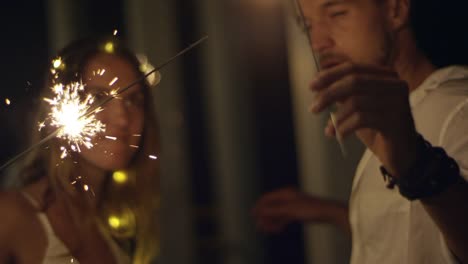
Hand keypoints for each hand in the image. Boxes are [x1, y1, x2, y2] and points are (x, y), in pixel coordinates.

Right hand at [252, 188, 335, 232]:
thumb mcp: (289, 210)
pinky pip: (284, 217)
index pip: (267, 198)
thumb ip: (273, 210)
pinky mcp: (297, 212)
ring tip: (268, 230)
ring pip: (277, 213)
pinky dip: (280, 223)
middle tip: (260, 227)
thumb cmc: (310, 208)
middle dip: (265, 216)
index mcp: (285, 193)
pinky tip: (278, 229)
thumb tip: (259, 210)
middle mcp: (287, 197)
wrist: (327, 212)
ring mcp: (292, 205)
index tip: (252, 215)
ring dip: (272, 221)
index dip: (259, 206)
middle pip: (271, 206)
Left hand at [310, 62, 418, 176]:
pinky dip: (345, 127)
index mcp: (386, 75)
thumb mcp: (359, 106)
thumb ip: (344, 93)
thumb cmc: (378, 128)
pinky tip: (339, 136)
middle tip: (313, 108)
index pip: (353, 68)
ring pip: (356, 101)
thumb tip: (319, 84)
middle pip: (353, 82)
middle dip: (328, 94)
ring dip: (336, 117)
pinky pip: (361, 119)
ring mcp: (397, 102)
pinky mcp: (395, 120)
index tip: (312, 86)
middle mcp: (395, 84)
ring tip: (329, 129)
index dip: (330, 75)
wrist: (402, 154)